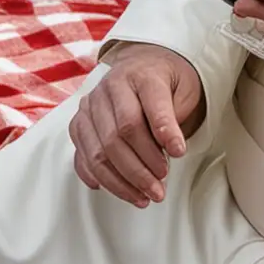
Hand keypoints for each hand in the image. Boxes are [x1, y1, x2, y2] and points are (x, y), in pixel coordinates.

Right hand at [69, 43, 203, 208]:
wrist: (144, 65)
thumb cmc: (167, 81)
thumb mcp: (183, 89)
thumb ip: (176, 115)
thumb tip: (171, 149)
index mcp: (140, 75)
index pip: (149, 107)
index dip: (165, 132)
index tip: (180, 153)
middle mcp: (110, 88)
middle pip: (120, 134)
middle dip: (141, 168)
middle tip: (160, 188)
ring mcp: (90, 106)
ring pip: (99, 151)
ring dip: (122, 181)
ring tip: (144, 197)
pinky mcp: (80, 124)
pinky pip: (82, 156)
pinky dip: (99, 177)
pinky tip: (118, 189)